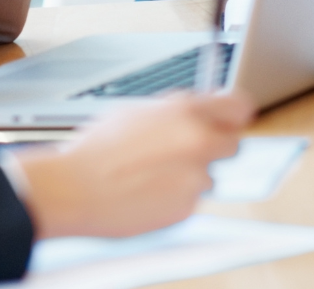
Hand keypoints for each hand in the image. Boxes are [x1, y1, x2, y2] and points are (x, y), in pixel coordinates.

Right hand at [13, 91, 254, 239]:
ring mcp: (195, 176)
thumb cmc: (98, 149)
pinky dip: (175, 199)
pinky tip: (147, 194)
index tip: (236, 119)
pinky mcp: (186, 207)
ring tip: (152, 176)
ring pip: (208, 176)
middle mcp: (198, 141)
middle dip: (213, 147)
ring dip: (190, 176)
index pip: (239, 106)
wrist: (75, 189)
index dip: (237, 113)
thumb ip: (176, 110)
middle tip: (186, 153)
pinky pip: (190, 201)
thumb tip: (199, 109)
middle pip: (232, 144)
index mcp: (187, 111)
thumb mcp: (138, 111)